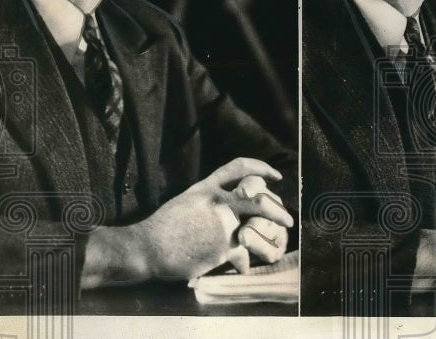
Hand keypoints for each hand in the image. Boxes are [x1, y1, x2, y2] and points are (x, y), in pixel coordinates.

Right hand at [126, 158, 292, 280]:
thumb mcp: (188, 201)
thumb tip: (233, 206)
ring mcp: (223, 223)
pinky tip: (243, 268)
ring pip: (258, 228)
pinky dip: (243, 263)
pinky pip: (243, 255)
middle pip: (260, 199)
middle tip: (287, 219)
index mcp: (208, 187)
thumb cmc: (164, 228)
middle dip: (277, 210)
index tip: (276, 176)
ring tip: (277, 245)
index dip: (261, 169)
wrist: (147, 247)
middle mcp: (219, 201)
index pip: (240, 168)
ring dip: (271, 238)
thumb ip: (212, 200)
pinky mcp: (222, 247)